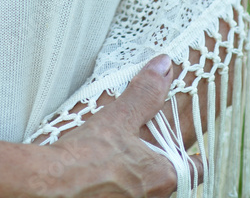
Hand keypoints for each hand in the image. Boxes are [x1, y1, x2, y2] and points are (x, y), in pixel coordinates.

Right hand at [23, 55, 202, 197]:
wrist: (53, 185)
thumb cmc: (88, 156)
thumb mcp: (120, 116)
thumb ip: (146, 92)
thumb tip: (165, 65)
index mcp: (163, 175)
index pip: (196, 170)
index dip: (195, 157)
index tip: (194, 150)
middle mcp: (153, 197)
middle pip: (169, 178)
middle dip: (161, 161)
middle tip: (149, 142)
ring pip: (147, 188)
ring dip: (139, 173)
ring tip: (123, 154)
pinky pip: (125, 193)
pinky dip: (121, 183)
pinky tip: (104, 170)